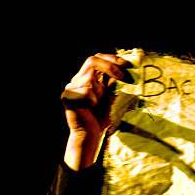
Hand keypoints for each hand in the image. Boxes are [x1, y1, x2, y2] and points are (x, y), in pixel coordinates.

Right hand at [62, 54, 128, 170]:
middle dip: (110, 66)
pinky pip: (86, 92)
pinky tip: (90, 109)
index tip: (127, 64)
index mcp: (87, 78)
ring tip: (98, 104)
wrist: (91, 136)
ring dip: (100, 91)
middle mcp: (77, 80)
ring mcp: (70, 88)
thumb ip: (114, 83)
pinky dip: (93, 100)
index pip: (96, 59)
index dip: (111, 58)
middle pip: (91, 61)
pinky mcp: (67, 97)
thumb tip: (127, 68)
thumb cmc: (101, 118)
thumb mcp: (111, 96)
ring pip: (90, 79)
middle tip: (123, 76)